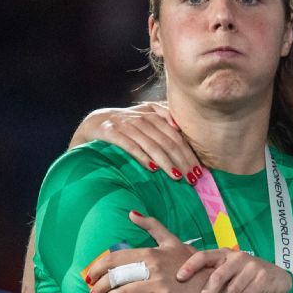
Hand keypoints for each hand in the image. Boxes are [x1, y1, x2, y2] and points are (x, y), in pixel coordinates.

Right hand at [72, 102, 199, 181]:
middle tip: (192, 178)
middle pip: (167, 141)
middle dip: (182, 161)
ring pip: (152, 144)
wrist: (93, 123)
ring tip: (177, 177)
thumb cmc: (126, 127)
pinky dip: (142, 156)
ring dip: (166, 162)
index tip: (200, 171)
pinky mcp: (110, 131)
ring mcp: (125, 123)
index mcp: (153, 114)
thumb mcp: (147, 120)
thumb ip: (165, 120)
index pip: (177, 136)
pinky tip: (152, 168)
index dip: (189, 153)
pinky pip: (129, 145)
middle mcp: (141, 117)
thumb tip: (183, 132)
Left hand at [88, 211, 201, 292]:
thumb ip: (152, 226)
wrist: (210, 279)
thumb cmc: (190, 261)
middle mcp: (151, 266)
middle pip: (116, 276)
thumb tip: (131, 213)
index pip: (115, 258)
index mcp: (150, 251)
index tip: (90, 275)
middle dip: (99, 286)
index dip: (98, 267)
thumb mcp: (172, 240)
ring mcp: (158, 282)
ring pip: (124, 292)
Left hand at [176, 248, 292, 292]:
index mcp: (225, 253)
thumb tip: (183, 286)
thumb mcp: (230, 270)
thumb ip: (213, 273)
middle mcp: (238, 257)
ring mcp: (252, 267)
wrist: (278, 279)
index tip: (179, 278)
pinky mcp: (263, 278)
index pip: (204, 256)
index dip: (190, 266)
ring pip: (231, 291)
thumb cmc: (246, 277)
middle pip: (216, 278)